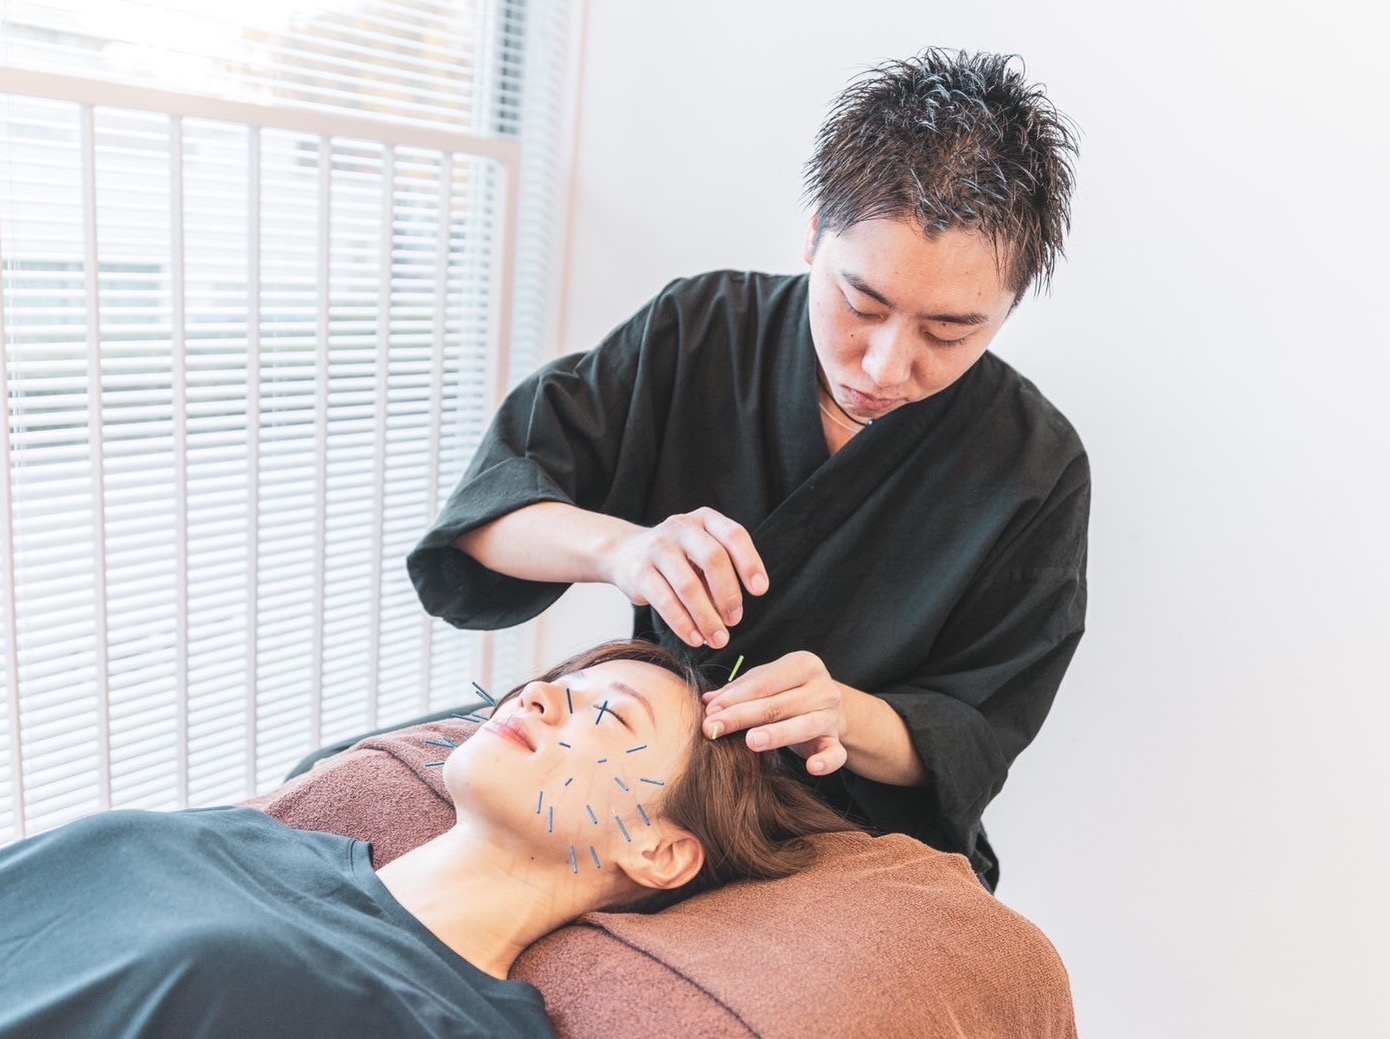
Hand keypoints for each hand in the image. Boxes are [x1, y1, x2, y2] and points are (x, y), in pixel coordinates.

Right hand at [600, 507, 767, 648]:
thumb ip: (721, 573)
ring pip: (688, 585)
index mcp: (705, 519)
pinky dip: (683, 624)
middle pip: (714, 559)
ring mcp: (658, 547)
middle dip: (729, 594)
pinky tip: (694, 638)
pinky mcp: (639, 572)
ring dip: (706, 617)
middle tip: (735, 620)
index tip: (760, 590)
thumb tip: (734, 613)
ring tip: (717, 639)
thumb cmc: (678, 558)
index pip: (734, 536)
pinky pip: (665, 601)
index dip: (750, 563)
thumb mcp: (701, 552)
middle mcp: (681, 527)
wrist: (625, 553)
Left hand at [700, 651, 848, 775]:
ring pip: (804, 725)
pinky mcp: (837, 740)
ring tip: (751, 742)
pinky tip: (812, 768)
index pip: (764, 682)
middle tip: (713, 729)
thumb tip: (707, 701)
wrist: (827, 707)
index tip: (710, 711)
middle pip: (778, 704)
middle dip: (742, 717)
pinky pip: (835, 753)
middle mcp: (822, 687)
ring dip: (777, 734)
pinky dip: (826, 761)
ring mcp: (831, 715)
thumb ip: (738, 690)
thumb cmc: (788, 692)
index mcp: (803, 664)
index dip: (735, 697)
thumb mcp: (765, 683)